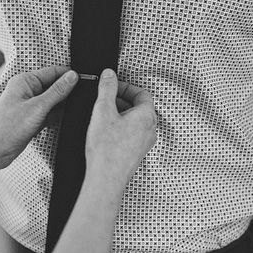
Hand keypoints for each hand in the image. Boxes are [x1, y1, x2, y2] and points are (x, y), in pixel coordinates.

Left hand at [0, 66, 78, 171]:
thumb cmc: (8, 127)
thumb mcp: (38, 107)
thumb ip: (57, 91)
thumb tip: (73, 77)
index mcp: (25, 81)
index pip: (52, 72)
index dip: (69, 76)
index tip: (85, 80)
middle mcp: (27, 91)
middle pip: (54, 86)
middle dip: (67, 92)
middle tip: (83, 97)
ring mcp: (30, 105)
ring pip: (53, 101)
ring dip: (62, 106)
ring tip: (72, 110)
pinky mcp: (32, 118)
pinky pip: (50, 113)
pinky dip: (57, 116)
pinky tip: (63, 120)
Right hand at [85, 69, 156, 188]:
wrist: (106, 178)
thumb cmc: (107, 149)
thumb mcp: (103, 110)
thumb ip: (107, 89)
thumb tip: (109, 75)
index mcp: (147, 116)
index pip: (141, 93)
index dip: (125, 87)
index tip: (112, 86)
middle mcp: (150, 130)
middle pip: (139, 107)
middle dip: (121, 100)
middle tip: (105, 99)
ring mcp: (144, 143)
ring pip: (134, 121)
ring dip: (119, 115)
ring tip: (102, 116)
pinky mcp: (136, 153)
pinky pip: (131, 134)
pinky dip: (119, 128)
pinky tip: (104, 132)